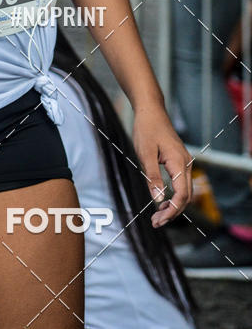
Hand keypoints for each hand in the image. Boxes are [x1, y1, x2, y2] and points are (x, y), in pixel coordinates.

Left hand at [132, 105, 192, 227]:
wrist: (151, 110)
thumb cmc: (147, 129)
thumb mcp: (145, 154)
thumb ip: (152, 177)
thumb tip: (158, 200)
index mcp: (179, 162)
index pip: (182, 195)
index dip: (171, 211)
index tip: (159, 220)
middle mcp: (186, 163)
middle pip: (186, 196)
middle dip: (172, 212)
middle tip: (155, 223)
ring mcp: (184, 162)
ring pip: (184, 191)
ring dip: (173, 205)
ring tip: (157, 216)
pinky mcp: (179, 161)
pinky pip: (181, 183)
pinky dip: (173, 195)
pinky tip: (162, 201)